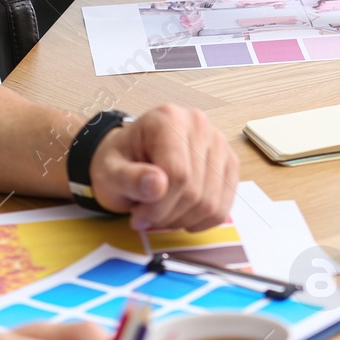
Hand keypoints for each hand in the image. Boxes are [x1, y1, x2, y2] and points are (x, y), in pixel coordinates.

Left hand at [88, 105, 238, 230]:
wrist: (131, 156)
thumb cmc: (120, 161)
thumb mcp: (110, 171)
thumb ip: (129, 178)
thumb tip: (157, 185)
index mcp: (169, 119)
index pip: (178, 174)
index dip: (158, 206)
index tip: (138, 217)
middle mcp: (200, 125)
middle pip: (195, 192)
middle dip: (168, 215)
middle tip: (147, 217)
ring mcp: (219, 144)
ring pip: (211, 204)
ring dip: (183, 220)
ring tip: (162, 213)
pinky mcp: (229, 163)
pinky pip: (223, 207)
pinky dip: (200, 220)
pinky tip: (180, 213)